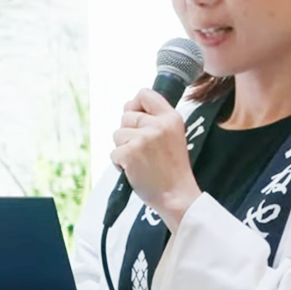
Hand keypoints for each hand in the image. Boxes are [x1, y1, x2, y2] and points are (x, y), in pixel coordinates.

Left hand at [111, 88, 201, 232]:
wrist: (176, 195)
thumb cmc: (172, 169)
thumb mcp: (173, 136)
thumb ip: (155, 120)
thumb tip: (128, 109)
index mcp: (171, 118)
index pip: (145, 94)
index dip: (135, 105)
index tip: (137, 118)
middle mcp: (158, 124)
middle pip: (126, 116)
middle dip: (128, 133)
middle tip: (143, 150)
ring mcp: (143, 138)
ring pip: (117, 134)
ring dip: (123, 148)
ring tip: (141, 161)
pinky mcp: (130, 153)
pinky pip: (113, 152)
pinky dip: (119, 163)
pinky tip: (135, 170)